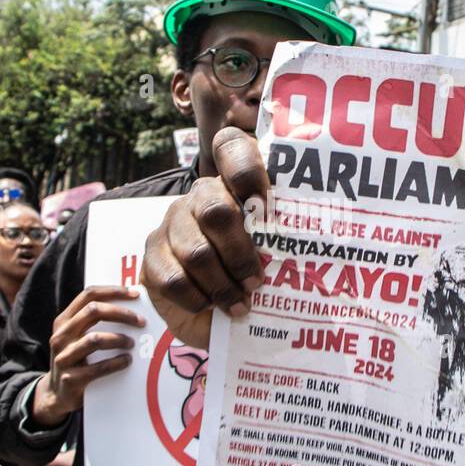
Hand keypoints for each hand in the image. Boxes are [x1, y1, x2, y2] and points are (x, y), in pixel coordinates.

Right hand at [31, 286, 144, 427]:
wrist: (56, 394)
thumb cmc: (76, 360)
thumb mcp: (77, 337)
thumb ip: (94, 322)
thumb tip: (132, 306)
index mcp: (64, 321)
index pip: (88, 295)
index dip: (113, 291)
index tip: (135, 294)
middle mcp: (61, 335)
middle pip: (93, 311)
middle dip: (121, 314)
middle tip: (141, 322)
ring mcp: (63, 357)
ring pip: (95, 339)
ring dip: (119, 339)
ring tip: (132, 344)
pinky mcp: (70, 378)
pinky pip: (98, 367)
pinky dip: (116, 363)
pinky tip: (127, 361)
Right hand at [142, 127, 267, 348]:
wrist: (217, 317)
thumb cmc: (255, 280)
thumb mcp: (277, 257)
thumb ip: (285, 240)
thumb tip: (311, 244)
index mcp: (235, 185)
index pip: (233, 147)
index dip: (246, 169)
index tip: (265, 204)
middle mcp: (201, 196)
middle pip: (216, 211)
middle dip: (240, 253)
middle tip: (257, 281)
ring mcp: (173, 222)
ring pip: (196, 253)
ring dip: (223, 285)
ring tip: (240, 304)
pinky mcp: (152, 254)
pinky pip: (174, 278)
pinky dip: (198, 299)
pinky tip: (210, 306)